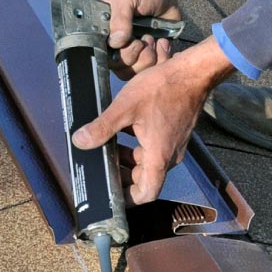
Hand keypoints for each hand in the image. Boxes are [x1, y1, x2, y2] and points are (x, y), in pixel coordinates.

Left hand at [72, 37, 235, 203]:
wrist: (191, 73)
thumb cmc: (163, 89)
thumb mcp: (125, 107)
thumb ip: (102, 127)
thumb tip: (80, 141)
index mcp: (159, 156)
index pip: (146, 194)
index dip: (127, 198)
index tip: (110, 194)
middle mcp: (169, 156)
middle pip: (144, 179)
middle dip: (122, 175)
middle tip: (101, 165)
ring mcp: (173, 145)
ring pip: (148, 163)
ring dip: (128, 159)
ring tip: (108, 146)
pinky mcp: (174, 133)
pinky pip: (154, 149)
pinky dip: (137, 146)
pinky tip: (123, 131)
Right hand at [99, 0, 185, 76]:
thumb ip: (120, 17)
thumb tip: (116, 42)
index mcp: (104, 32)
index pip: (102, 55)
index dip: (118, 54)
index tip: (132, 40)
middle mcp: (116, 46)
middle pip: (121, 68)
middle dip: (137, 53)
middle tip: (145, 36)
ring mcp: (134, 53)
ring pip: (137, 72)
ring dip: (150, 56)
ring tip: (153, 38)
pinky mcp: (151, 56)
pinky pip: (154, 69)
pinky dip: (162, 57)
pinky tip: (163, 42)